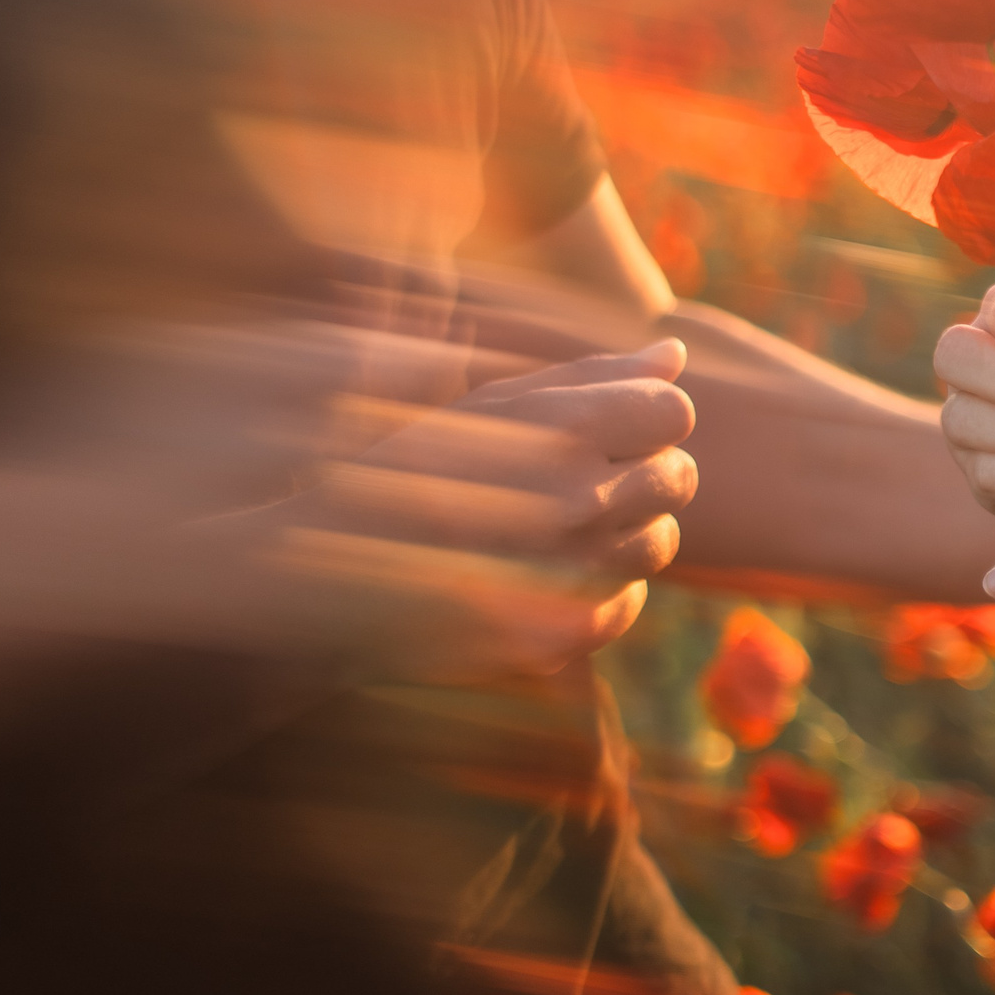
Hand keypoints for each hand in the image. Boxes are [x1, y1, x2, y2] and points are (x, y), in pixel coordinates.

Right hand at [280, 337, 697, 674]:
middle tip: (588, 478)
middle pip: (680, 478)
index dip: (648, 417)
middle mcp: (576, 501)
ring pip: (661, 544)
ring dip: (627, 532)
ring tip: (567, 526)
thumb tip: (674, 353)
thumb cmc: (402, 467)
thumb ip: (590, 375)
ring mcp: (571, 576)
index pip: (674, 411)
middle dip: (646, 472)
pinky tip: (553, 575)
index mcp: (562, 429)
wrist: (314, 572)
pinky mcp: (558, 641)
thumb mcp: (488, 403)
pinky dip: (603, 592)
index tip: (614, 427)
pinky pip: (624, 607)